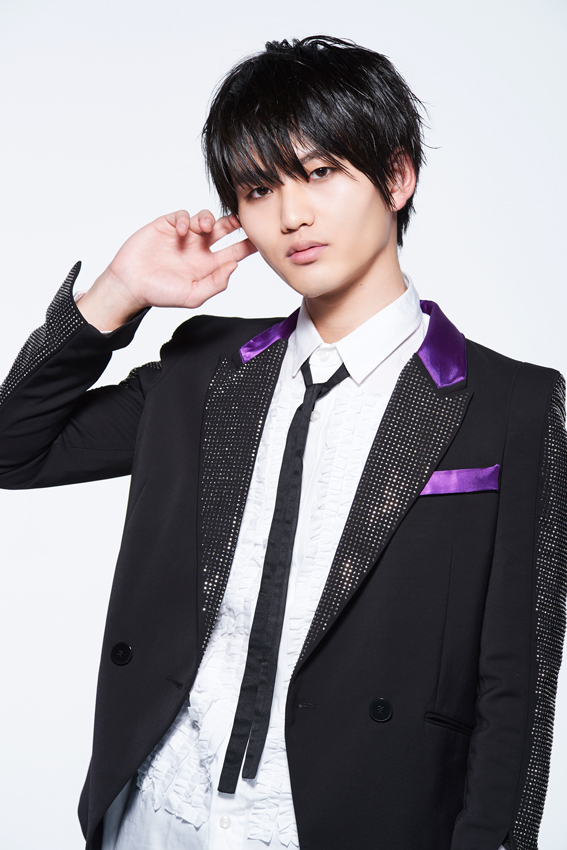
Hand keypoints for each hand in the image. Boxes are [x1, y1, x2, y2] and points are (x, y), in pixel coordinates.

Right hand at [77, 209, 256, 329]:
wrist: (131, 285)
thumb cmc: (160, 294)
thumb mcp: (193, 295)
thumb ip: (216, 283)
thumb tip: (234, 265)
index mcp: (208, 266)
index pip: (234, 252)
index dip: (247, 244)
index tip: (259, 238)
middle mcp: (198, 248)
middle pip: (224, 229)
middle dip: (235, 222)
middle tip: (242, 217)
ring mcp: (184, 236)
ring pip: (205, 218)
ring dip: (209, 219)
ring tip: (206, 227)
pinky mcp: (167, 226)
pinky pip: (183, 215)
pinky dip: (186, 219)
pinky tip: (183, 230)